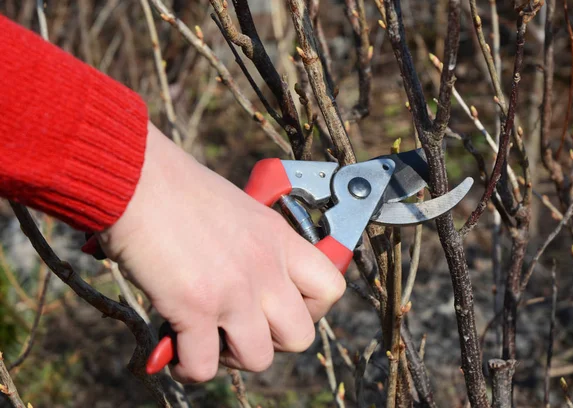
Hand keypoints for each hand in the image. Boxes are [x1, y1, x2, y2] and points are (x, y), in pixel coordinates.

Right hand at [97, 123, 345, 382]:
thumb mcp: (237, 208)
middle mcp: (265, 267)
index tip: (282, 307)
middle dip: (273, 340)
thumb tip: (246, 275)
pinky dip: (189, 367)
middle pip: (302, 337)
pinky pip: (205, 367)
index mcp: (279, 238)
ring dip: (232, 357)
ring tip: (209, 338)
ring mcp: (234, 290)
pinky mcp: (196, 307)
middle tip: (243, 326)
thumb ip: (253, 243)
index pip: (332, 288)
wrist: (138, 177)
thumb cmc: (177, 186)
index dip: (312, 309)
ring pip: (259, 360)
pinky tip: (176, 349)